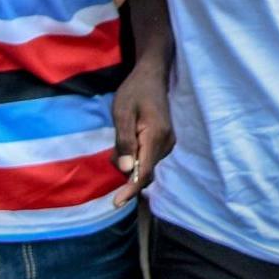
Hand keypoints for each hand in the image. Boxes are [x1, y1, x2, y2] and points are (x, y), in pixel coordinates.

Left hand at [110, 57, 173, 206]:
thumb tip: (124, 171)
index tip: (116, 203)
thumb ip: (124, 142)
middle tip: (111, 152)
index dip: (130, 190)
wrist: (152, 76)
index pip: (143, 171)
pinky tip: (127, 143)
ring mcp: (168, 143)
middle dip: (125, 171)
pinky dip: (135, 157)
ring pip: (145, 166)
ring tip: (118, 142)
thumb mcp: (122, 113)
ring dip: (129, 163)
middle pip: (144, 172)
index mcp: (156, 136)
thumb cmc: (134, 91)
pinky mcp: (165, 142)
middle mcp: (166, 143)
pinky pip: (148, 158)